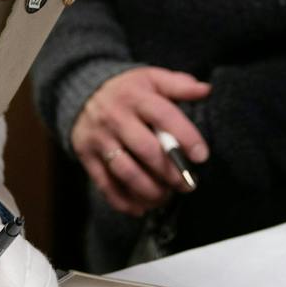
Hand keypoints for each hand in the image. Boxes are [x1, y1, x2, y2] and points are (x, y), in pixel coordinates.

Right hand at [70, 67, 209, 215]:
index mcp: (135, 96)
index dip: (185, 137)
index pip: (164, 116)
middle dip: (170, 172)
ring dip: (150, 190)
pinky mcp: (87, 156)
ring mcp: (99, 138)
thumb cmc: (127, 90)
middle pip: (146, 149)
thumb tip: (205, 90)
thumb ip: (179, 85)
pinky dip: (124, 201)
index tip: (201, 156)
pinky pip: (105, 184)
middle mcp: (115, 117)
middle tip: (187, 184)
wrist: (80, 92)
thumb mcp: (151, 79)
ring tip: (166, 197)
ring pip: (126, 171)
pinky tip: (141, 207)